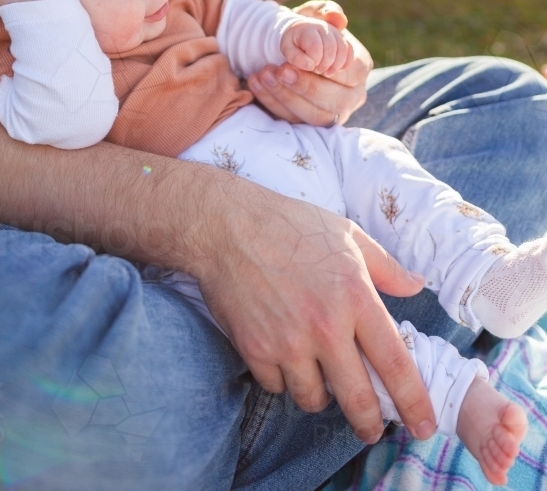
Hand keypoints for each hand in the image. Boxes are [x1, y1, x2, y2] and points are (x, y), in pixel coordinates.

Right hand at [193, 184, 434, 443]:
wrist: (228, 225)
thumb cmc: (290, 224)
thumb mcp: (347, 233)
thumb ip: (386, 266)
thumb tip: (417, 285)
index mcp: (355, 296)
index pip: (395, 363)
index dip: (413, 401)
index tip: (424, 425)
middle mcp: (325, 326)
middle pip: (357, 398)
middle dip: (369, 423)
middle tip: (372, 429)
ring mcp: (288, 342)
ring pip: (313, 398)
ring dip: (319, 394)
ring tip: (318, 375)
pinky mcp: (255, 349)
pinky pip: (276, 386)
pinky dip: (282, 379)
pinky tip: (282, 356)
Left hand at [249, 0, 372, 125]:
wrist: (285, 48)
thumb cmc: (306, 31)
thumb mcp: (313, 14)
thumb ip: (324, 10)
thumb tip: (336, 18)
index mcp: (359, 67)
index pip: (351, 74)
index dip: (328, 69)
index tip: (301, 60)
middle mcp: (351, 95)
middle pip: (335, 101)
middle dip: (305, 87)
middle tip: (279, 70)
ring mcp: (331, 112)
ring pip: (314, 116)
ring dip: (286, 97)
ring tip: (263, 75)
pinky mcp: (308, 122)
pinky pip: (293, 120)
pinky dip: (272, 102)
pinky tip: (256, 82)